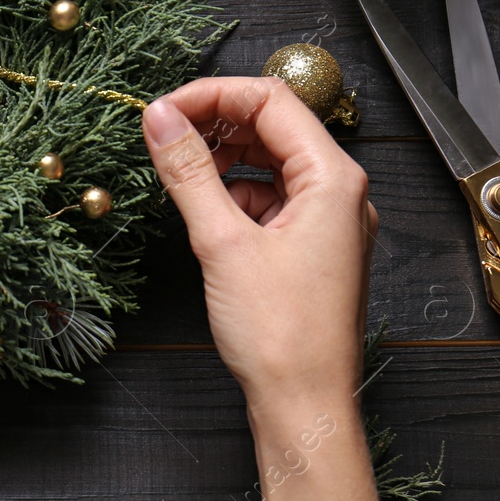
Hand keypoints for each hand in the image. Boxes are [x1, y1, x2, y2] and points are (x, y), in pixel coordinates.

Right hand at [141, 76, 379, 500]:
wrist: (304, 405)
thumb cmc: (281, 335)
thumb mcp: (222, 242)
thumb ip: (189, 172)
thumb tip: (160, 119)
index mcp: (333, 179)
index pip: (271, 101)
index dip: (212, 95)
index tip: (163, 110)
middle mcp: (339, 193)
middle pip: (274, 125)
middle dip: (216, 122)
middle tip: (163, 134)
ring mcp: (328, 221)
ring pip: (270, 161)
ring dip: (223, 157)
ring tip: (178, 169)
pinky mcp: (312, 247)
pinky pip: (271, 197)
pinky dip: (234, 193)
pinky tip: (205, 210)